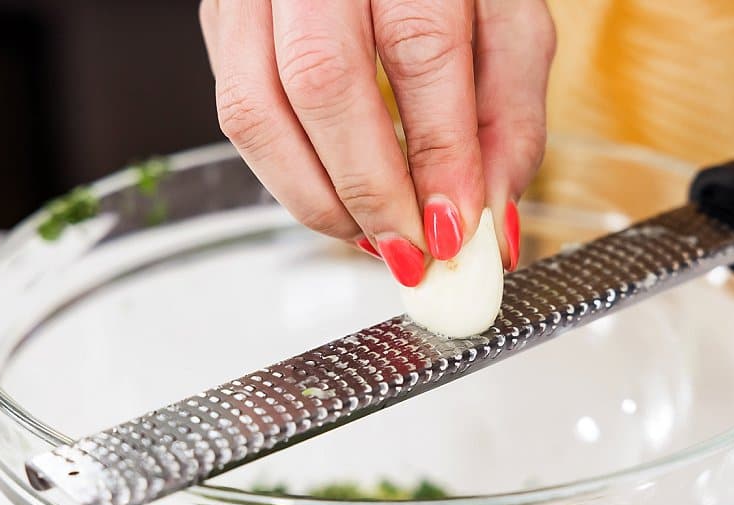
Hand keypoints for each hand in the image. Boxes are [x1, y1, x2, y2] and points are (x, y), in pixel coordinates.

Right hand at [198, 0, 555, 285]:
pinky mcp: (223, 19)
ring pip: (255, 109)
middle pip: (322, 82)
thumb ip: (510, 118)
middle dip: (370, 191)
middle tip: (412, 253)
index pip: (419, 48)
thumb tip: (490, 223)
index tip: (456, 229)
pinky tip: (337, 200)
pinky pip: (237, 113)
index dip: (436, 154)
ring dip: (316, 199)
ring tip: (373, 239)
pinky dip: (288, 177)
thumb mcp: (509, 23)